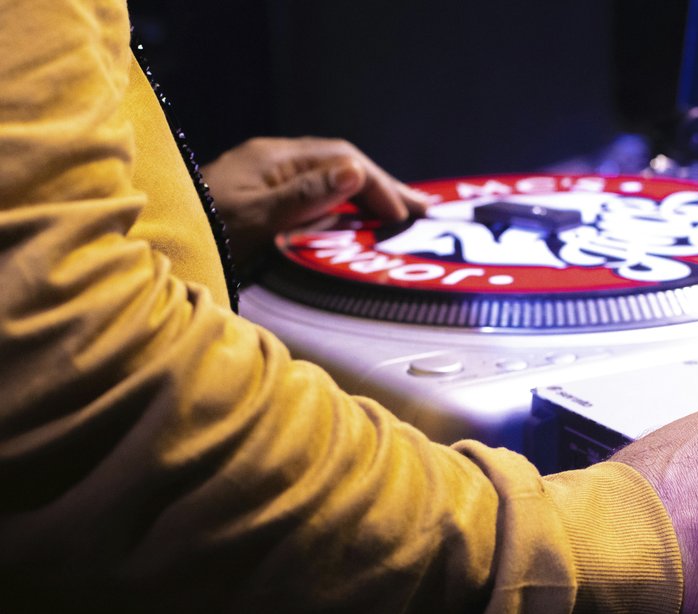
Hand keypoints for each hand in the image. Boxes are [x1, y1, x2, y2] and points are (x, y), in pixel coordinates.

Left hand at [200, 137, 430, 276]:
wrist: (150, 245)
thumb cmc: (199, 232)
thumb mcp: (255, 216)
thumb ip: (305, 195)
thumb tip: (355, 171)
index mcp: (274, 158)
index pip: (342, 160)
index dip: (378, 184)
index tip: (405, 214)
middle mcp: (273, 163)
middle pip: (340, 166)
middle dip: (382, 188)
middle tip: (421, 211)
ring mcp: (265, 181)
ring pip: (329, 181)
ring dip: (365, 198)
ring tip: (398, 216)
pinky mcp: (260, 201)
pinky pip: (313, 197)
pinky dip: (342, 209)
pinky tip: (355, 223)